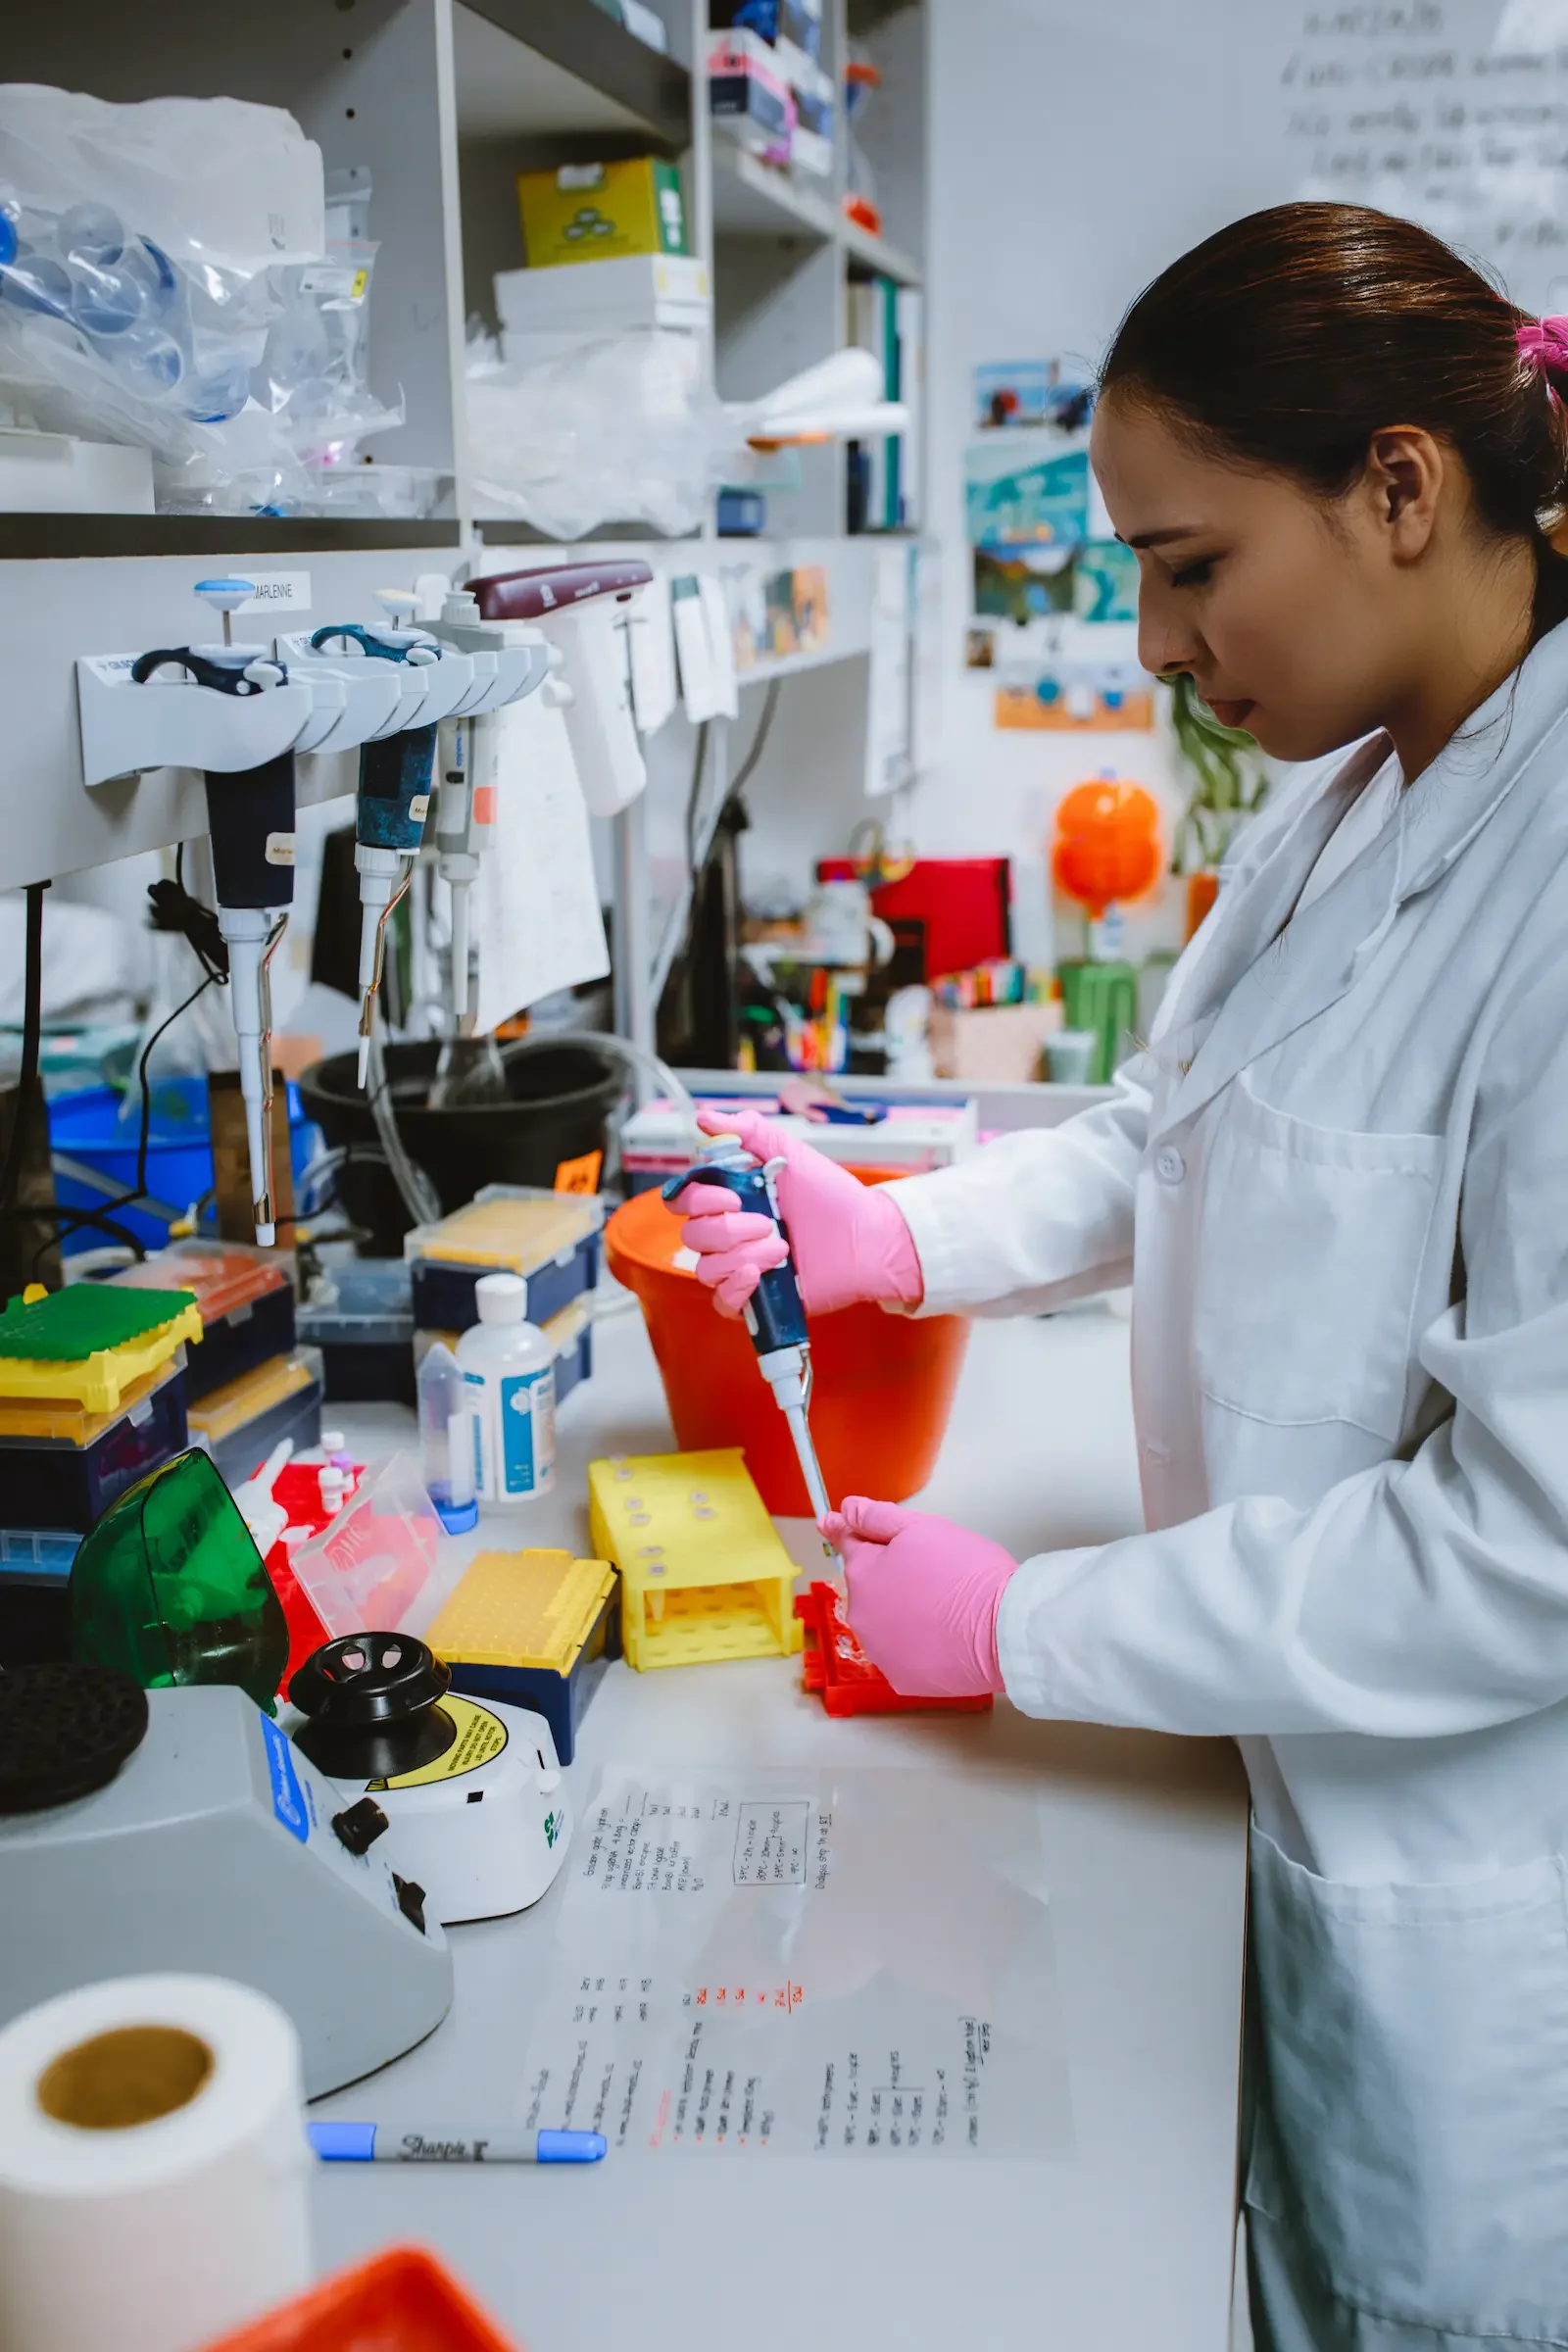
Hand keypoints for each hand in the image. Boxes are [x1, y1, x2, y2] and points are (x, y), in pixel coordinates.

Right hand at [666, 1106, 923, 1318]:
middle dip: (728, 1229)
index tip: (734, 1195)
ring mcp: (739, 1267)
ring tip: (782, 1248)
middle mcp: (729, 1234)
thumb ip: (747, 1131)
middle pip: (692, 1235)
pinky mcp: (756, 1300)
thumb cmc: (831, 1196)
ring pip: (705, 1270)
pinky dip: (734, 1289)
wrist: (867, 1236)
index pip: (684, 1200)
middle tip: (769, 1222)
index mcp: (730, 1200)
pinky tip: (758, 1274)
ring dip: (740, 1255)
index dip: (698, 1198)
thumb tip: (703, 1118)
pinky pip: (721, 1303)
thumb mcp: (789, 1153)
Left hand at [822, 1497, 1015, 1698]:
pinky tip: (942, 1637)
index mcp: (863, 1573)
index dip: (849, 1532)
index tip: (835, 1523)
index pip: (849, 1545)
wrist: (1004, 1629)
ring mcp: (880, 1652)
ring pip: (884, 1623)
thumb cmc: (967, 1572)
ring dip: (900, 1613)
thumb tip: (844, 1510)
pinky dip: (916, 1645)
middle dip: (889, 1577)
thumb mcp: (923, 1528)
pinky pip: (902, 1655)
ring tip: (941, 1607)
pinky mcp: (902, 1680)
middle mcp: (861, 1615)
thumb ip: (878, 1517)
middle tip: (931, 1573)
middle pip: (869, 1587)